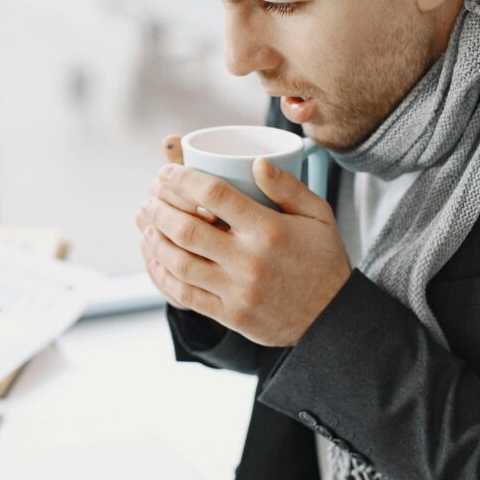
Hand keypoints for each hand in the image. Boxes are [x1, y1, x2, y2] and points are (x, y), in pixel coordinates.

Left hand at [138, 156, 352, 346]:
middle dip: (160, 209)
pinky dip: (163, 274)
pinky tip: (156, 258)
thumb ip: (288, 187)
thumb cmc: (322, 259)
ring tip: (147, 224)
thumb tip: (256, 162)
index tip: (166, 171)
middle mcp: (249, 260)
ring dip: (155, 240)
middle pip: (187, 228)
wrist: (332, 318)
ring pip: (179, 262)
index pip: (214, 195)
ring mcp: (237, 291)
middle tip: (150, 198)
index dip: (182, 179)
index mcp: (268, 230)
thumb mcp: (318, 215)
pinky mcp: (230, 315)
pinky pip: (184, 294)